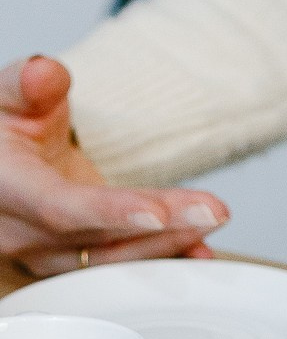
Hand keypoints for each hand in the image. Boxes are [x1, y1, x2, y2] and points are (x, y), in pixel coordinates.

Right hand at [0, 55, 224, 278]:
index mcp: (4, 189)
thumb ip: (26, 85)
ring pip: (110, 260)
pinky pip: (116, 266)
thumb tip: (41, 72)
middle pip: (97, 239)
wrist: (0, 158)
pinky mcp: (67, 259)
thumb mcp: (10, 96)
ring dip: (166, 246)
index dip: (109, 213)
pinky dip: (160, 258)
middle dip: (160, 230)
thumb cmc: (5, 125)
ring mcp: (41, 254)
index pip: (58, 207)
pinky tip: (198, 251)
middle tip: (213, 211)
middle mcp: (18, 233)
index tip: (158, 213)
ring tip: (213, 221)